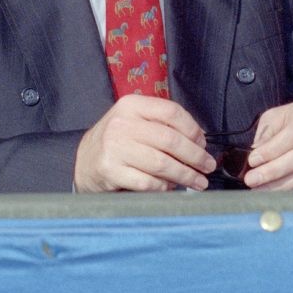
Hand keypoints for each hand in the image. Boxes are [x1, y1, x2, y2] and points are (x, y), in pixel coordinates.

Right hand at [73, 94, 214, 192]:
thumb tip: (199, 141)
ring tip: (198, 181)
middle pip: (170, 140)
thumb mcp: (135, 121)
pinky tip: (170, 187)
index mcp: (131, 105)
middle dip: (195, 156)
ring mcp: (115, 148)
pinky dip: (163, 187)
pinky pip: (147, 182)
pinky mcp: (110, 171)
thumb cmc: (118, 141)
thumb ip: (162, 125)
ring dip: (185, 175)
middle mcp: (122, 124)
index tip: (203, 143)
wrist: (85, 161)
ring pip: (162, 163)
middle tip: (207, 166)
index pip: (171, 112)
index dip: (193, 129)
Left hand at [243, 100, 292, 190]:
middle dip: (272, 171)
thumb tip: (255, 152)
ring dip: (280, 186)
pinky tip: (276, 194)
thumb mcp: (278, 117)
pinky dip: (292, 192)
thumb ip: (266, 133)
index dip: (271, 150)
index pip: (292, 135)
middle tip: (252, 179)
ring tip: (260, 189)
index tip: (252, 160)